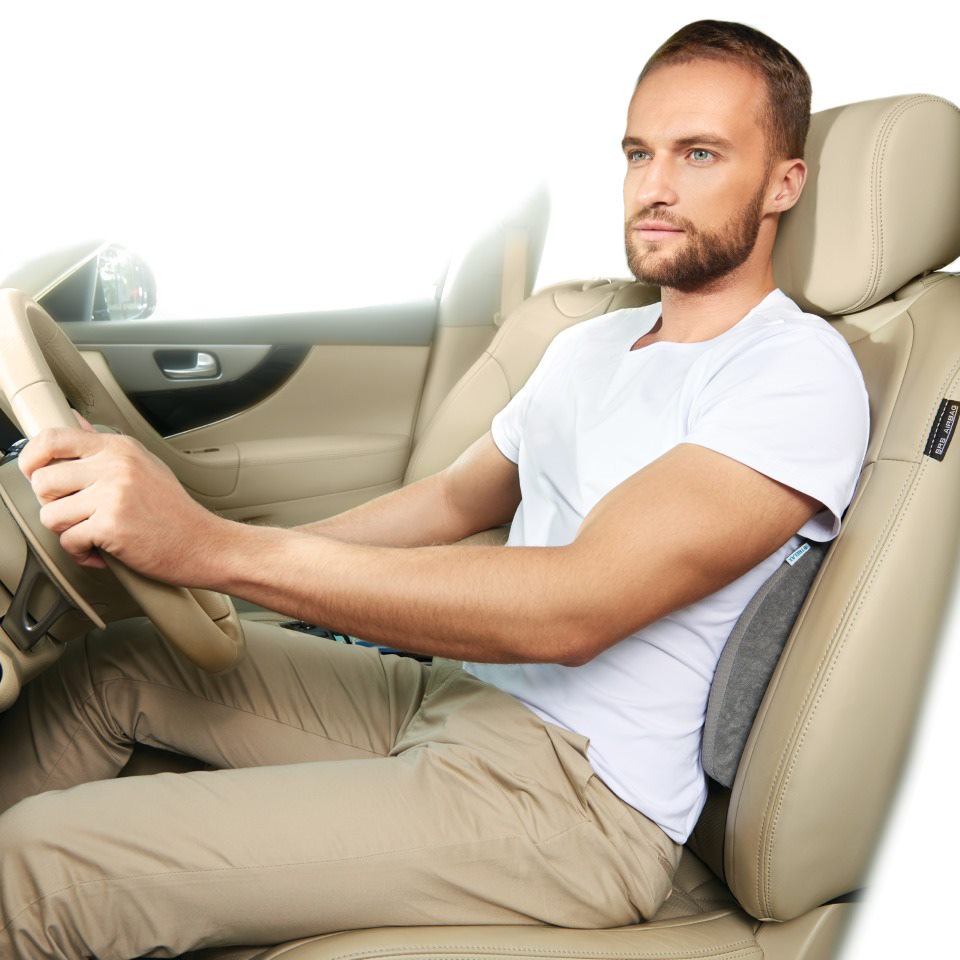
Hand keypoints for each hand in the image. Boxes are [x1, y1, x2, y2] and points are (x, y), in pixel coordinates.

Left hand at [17, 427, 226, 585]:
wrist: (203, 543)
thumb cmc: (174, 511)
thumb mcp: (144, 465)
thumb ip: (105, 447)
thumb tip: (73, 422)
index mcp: (120, 449)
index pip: (53, 438)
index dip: (31, 457)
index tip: (34, 472)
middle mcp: (115, 467)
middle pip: (42, 480)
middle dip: (51, 503)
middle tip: (75, 512)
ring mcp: (113, 495)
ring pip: (50, 514)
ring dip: (66, 531)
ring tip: (91, 532)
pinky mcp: (112, 526)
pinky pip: (69, 541)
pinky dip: (81, 553)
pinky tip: (101, 549)